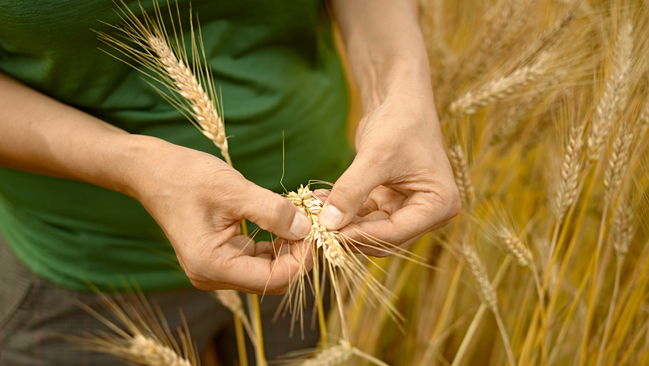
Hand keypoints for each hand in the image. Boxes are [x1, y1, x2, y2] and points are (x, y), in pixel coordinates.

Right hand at [129, 140, 312, 293]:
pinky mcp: (219, 256)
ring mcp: (215, 268)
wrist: (152, 171)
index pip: (271, 280)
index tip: (317, 232)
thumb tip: (307, 228)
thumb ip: (273, 211)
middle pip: (270, 280)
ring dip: (288, 249)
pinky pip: (256, 259)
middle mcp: (211, 275)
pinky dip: (274, 244)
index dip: (301, 260)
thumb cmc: (186, 177)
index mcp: (211, 265)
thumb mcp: (234, 190)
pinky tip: (286, 224)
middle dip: (296, 256)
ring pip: (266, 271)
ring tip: (303, 221)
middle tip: (314, 226)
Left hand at [318, 91, 460, 255]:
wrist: (399, 99)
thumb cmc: (399, 122)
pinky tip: (321, 200)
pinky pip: (365, 216)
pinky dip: (344, 211)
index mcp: (440, 204)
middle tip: (318, 226)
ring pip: (372, 230)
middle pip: (385, 238)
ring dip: (344, 223)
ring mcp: (410, 209)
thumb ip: (352, 191)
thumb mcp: (375, 157)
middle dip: (352, 232)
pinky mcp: (391, 202)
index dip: (362, 235)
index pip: (397, 232)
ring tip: (315, 209)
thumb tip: (328, 223)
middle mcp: (430, 213)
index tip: (330, 233)